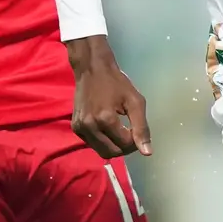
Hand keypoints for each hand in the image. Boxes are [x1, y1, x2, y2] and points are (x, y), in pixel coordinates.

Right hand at [66, 35, 150, 157]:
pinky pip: (93, 144)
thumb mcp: (135, 101)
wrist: (91, 69)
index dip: (135, 141)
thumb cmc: (116, 82)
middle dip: (125, 148)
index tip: (137, 129)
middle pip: (113, 152)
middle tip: (130, 134)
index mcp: (106, 119)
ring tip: (119, 131)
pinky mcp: (75, 128)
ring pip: (102, 152)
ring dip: (114, 146)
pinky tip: (107, 128)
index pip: (125, 144)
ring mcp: (80, 128)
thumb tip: (147, 153)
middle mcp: (90, 126)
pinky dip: (103, 141)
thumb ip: (142, 128)